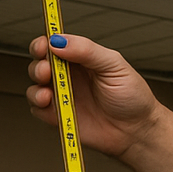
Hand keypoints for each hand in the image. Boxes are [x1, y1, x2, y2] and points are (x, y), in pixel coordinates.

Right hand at [26, 34, 158, 161]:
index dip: (46, 41)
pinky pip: (37, 108)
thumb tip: (60, 41)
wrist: (136, 130)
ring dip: (36, 83)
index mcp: (82, 58)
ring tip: (48, 89)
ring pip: (35, 83)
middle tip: (47, 69)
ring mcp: (63, 95)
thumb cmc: (132, 97)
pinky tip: (48, 102)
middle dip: (39, 62)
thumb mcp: (114, 66)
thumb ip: (87, 51)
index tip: (45, 44)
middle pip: (41, 61)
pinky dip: (37, 104)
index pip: (56, 44)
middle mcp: (70, 75)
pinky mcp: (58, 116)